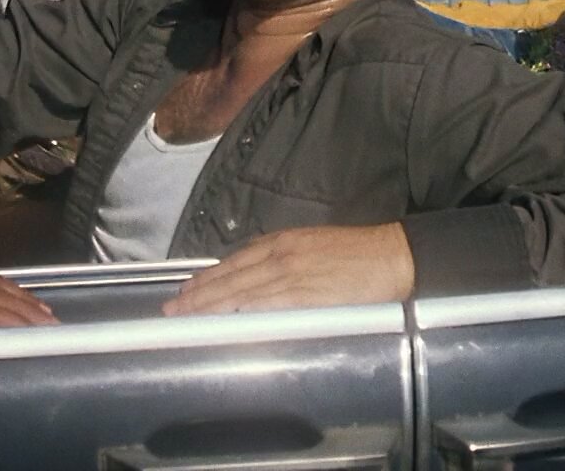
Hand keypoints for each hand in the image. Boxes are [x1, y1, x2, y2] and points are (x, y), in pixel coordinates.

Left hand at [162, 224, 414, 316]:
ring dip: (210, 306)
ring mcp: (291, 275)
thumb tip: (263, 279)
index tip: (187, 289)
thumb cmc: (358, 253)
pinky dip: (241, 312)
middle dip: (198, 294)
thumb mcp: (313, 245)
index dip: (209, 277)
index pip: (235, 261)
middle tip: (173, 308)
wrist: (392, 255)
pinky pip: (266, 305)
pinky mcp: (306, 295)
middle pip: (230, 277)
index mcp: (282, 241)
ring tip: (186, 317)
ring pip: (240, 293)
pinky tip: (223, 321)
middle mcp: (281, 255)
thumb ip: (286, 259)